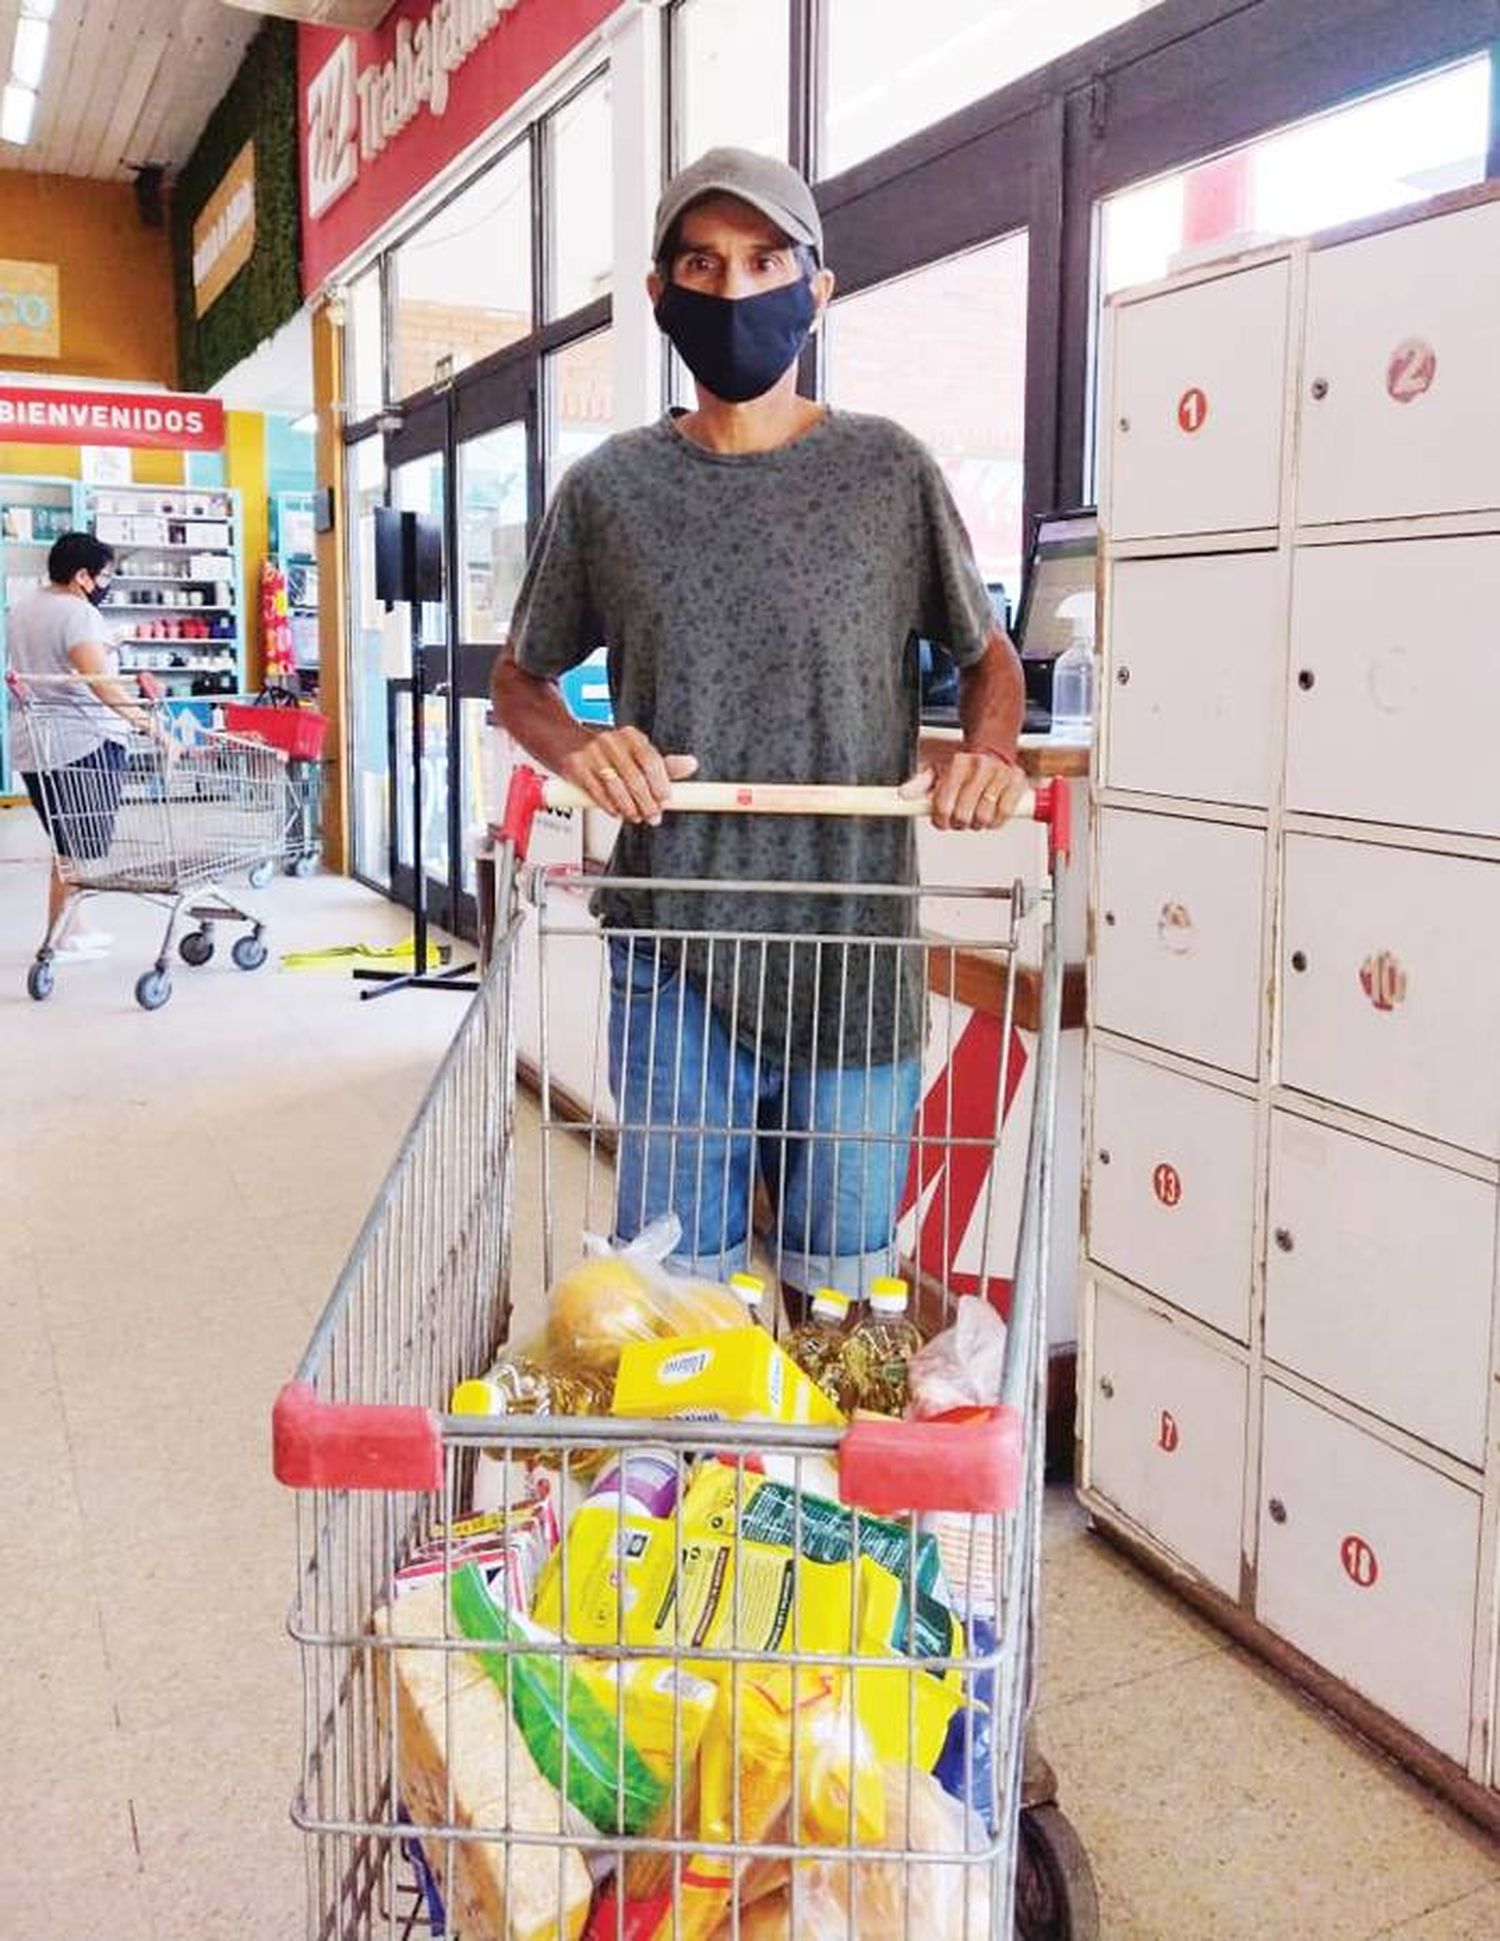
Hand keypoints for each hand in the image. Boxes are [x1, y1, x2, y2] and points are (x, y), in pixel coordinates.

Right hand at [561, 727, 697, 824]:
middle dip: (647, 802)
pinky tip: (617, 812)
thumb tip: (691, 765)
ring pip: (616, 787)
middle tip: (654, 817)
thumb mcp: (635, 752)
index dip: (661, 783)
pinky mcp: (575, 767)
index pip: (651, 760)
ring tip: (636, 817)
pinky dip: (609, 806)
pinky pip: (596, 791)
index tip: (666, 800)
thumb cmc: (606, 751)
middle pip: (635, 777)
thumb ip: (662, 764)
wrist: (563, 739)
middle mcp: (611, 741)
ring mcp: (592, 753)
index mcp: (630, 736)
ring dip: (629, 807)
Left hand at [899, 738, 1025, 830]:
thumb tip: (904, 794)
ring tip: (975, 816)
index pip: (944, 805)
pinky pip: (1004, 814)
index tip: (942, 821)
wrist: (992, 750)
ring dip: (977, 824)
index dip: (940, 820)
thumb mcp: (937, 770)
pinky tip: (990, 816)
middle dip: (958, 823)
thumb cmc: (963, 765)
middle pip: (963, 815)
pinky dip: (995, 822)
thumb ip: (920, 784)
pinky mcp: (1017, 782)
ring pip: (984, 817)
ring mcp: (1001, 774)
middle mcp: (980, 767)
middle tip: (959, 819)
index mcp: (958, 764)